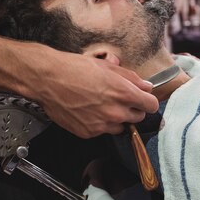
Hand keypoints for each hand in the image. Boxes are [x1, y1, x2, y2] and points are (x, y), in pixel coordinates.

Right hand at [33, 53, 158, 137]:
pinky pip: (102, 131)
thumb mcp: (107, 66)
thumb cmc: (74, 69)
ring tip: (101, 104)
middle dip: (132, 109)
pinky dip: (98, 123)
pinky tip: (88, 110)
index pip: (152, 105)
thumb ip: (131, 78)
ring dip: (116, 118)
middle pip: (138, 118)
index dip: (147, 100)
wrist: (47, 79)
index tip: (143, 99)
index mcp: (123, 93)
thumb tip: (145, 86)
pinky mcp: (88, 133)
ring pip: (120, 127)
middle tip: (118, 99)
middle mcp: (115, 112)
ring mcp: (102, 125)